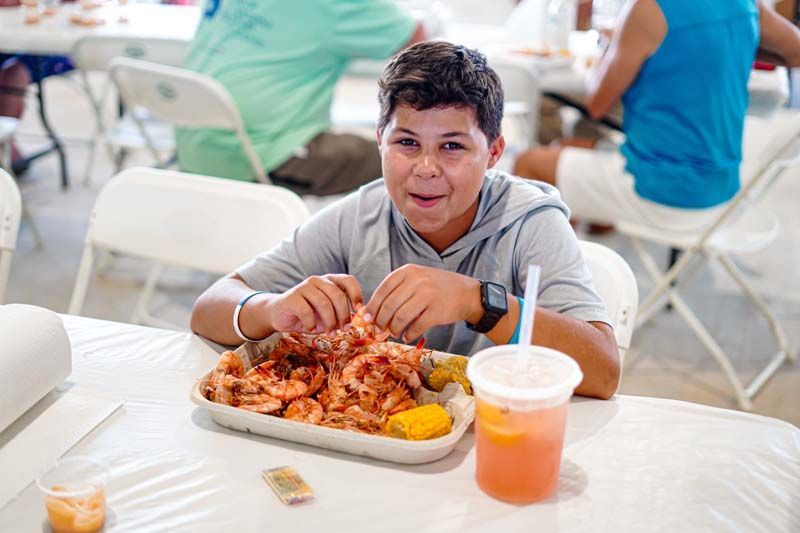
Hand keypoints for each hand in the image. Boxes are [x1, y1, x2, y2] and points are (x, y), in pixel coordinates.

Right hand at [265, 274, 362, 333]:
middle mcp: (318, 280)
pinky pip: (306, 311)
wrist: (280, 315)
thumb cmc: (308, 315)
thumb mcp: (327, 313)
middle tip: (344, 329)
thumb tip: (358, 320)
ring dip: (329, 322)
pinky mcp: (292, 297)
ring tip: (330, 333)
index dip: (356, 294)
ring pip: (324, 303)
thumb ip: (340, 313)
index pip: (348, 280)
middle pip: (337, 294)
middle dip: (343, 314)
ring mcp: (304, 287)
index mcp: (329, 281)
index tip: (359, 311)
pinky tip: (311, 329)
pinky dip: (311, 323)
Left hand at [365, 264, 480, 341]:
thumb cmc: (438, 287)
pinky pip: (416, 326)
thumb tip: (373, 312)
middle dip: (381, 321)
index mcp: (408, 271)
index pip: (383, 289)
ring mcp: (427, 295)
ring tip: (394, 333)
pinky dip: (409, 334)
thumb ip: (398, 290)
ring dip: (394, 329)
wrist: (468, 293)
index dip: (373, 305)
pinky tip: (407, 336)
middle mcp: (417, 280)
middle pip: (389, 305)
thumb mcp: (417, 278)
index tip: (367, 318)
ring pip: (400, 317)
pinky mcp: (436, 311)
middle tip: (379, 330)